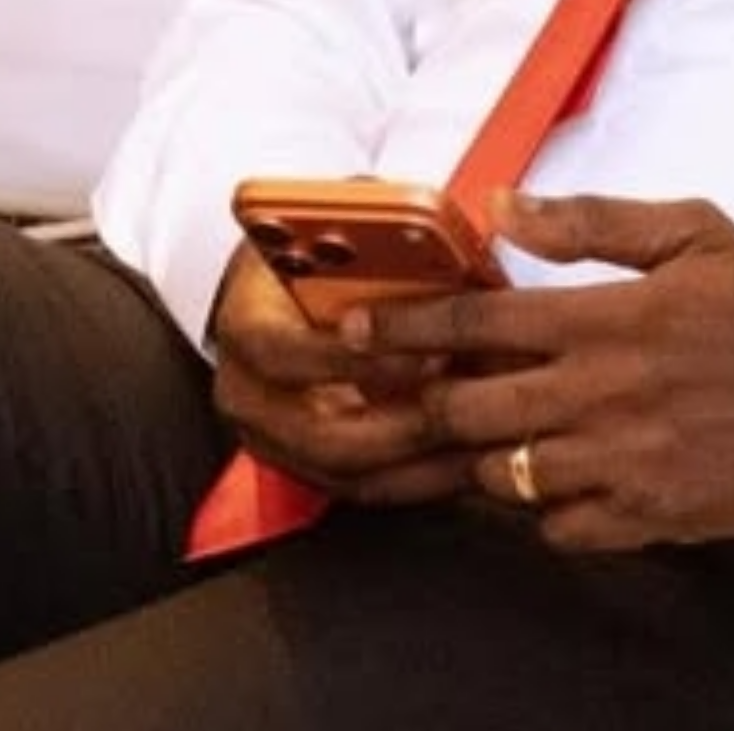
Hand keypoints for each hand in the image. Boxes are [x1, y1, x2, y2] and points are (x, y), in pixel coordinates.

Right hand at [200, 244, 488, 506]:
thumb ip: (386, 258)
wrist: (282, 294)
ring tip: (488, 439)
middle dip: (405, 426)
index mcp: (245, 330)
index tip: (421, 353)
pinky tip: (477, 461)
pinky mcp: (311, 472)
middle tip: (469, 406)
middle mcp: (249, 397)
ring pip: (354, 477)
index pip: (283, 354)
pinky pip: (373, 490)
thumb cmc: (319, 261)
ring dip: (427, 463)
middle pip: (323, 436)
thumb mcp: (339, 243)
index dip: (351, 360)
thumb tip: (460, 267)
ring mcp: (277, 444)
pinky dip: (427, 480)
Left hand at [353, 191, 733, 550]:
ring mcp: (622, 460)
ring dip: (484, 457)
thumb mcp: (693, 230)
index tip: (354, 337)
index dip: (401, 332)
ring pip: (504, 475)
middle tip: (413, 397)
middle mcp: (601, 392)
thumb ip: (592, 219)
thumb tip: (501, 205)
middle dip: (428, 404)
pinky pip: (559, 528)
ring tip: (492, 436)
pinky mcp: (650, 513)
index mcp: (606, 317)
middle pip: (468, 409)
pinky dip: (545, 510)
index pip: (473, 324)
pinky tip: (559, 481)